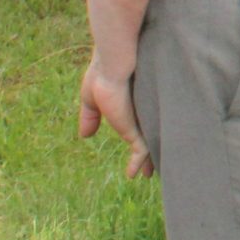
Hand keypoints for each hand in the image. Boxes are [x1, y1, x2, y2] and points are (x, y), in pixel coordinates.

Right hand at [77, 61, 151, 177]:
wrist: (114, 64)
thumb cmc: (103, 73)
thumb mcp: (91, 99)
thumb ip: (90, 116)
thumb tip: (85, 136)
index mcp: (133, 106)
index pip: (141, 126)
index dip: (141, 139)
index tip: (141, 155)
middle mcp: (143, 112)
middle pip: (152, 136)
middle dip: (154, 153)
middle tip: (153, 171)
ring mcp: (144, 119)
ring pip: (152, 143)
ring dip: (151, 161)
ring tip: (152, 176)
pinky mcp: (140, 125)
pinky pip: (143, 148)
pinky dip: (139, 161)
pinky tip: (133, 174)